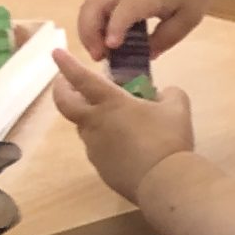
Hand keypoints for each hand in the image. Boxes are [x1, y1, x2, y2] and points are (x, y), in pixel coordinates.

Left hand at [50, 49, 194, 203]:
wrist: (164, 181)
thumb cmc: (169, 140)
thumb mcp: (178, 108)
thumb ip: (169, 93)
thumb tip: (163, 93)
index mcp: (110, 102)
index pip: (81, 78)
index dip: (66, 64)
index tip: (56, 53)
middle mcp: (95, 122)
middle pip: (64, 103)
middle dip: (61, 89)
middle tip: (66, 84)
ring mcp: (94, 147)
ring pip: (84, 126)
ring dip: (90, 116)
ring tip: (111, 117)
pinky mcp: (100, 167)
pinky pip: (98, 148)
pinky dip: (105, 140)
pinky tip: (124, 145)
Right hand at [76, 0, 215, 58]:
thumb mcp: (189, 18)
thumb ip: (167, 38)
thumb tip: (146, 56)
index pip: (125, 9)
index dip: (115, 27)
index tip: (110, 46)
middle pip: (95, 3)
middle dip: (89, 31)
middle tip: (98, 57)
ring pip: (92, 2)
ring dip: (88, 28)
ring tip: (100, 53)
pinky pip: (100, 3)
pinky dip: (96, 22)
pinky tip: (105, 41)